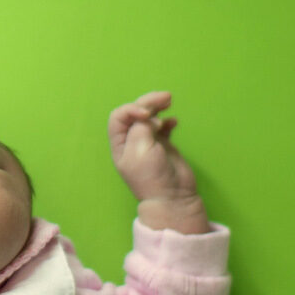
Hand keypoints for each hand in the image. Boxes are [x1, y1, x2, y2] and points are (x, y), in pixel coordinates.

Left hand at [108, 92, 210, 233]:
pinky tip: (174, 122)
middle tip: (166, 97)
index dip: (132, 109)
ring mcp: (148, 142)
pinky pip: (163, 127)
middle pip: (136, 113)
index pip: (119, 116)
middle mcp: (132, 141)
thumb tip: (149, 117)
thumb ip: (141, 128)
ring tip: (169, 100)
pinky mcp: (164, 145)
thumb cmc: (151, 176)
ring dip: (158, 106)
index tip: (147, 115)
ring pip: (150, 117)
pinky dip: (168, 121)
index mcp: (120, 143)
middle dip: (148, 102)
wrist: (173, 197)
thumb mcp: (140, 149)